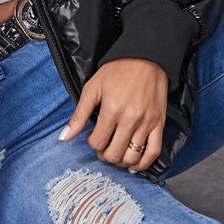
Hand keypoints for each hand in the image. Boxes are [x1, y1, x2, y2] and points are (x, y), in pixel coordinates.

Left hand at [59, 58, 167, 172]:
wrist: (146, 58)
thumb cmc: (117, 70)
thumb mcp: (93, 87)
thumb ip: (79, 114)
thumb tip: (64, 137)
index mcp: (112, 110)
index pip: (97, 142)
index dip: (91, 143)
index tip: (92, 135)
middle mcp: (130, 119)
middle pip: (114, 154)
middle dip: (104, 155)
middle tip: (102, 147)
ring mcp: (147, 123)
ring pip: (133, 157)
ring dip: (121, 162)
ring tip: (115, 154)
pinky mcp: (159, 124)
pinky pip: (154, 152)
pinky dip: (143, 164)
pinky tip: (134, 165)